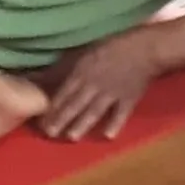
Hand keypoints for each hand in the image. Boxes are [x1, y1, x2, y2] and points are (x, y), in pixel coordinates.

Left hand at [37, 32, 157, 140]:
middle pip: (76, 104)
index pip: (64, 93)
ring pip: (95, 110)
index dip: (52, 107)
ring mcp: (112, 93)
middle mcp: (94, 84)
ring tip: (72, 137)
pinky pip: (121, 113)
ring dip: (83, 124)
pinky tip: (108, 136)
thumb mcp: (84, 52)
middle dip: (62, 119)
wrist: (145, 48)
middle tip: (49, 133)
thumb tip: (39, 76)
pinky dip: (115, 124)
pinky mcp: (129, 99)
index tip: (40, 121)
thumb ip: (64, 67)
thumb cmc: (112, 47)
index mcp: (82, 72)